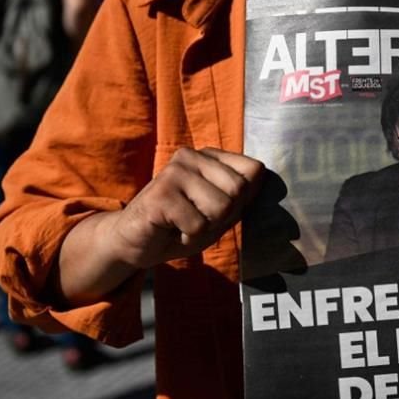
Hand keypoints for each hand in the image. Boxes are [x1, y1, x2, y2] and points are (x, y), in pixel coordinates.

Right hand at [108, 147, 263, 268]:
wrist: (133, 242)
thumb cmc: (181, 226)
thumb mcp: (220, 211)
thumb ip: (241, 196)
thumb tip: (264, 177)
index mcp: (208, 156)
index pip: (254, 170)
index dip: (243, 199)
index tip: (217, 209)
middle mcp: (191, 156)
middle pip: (239, 190)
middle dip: (224, 216)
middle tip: (198, 219)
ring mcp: (174, 172)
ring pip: (221, 207)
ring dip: (206, 227)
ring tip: (185, 224)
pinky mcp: (161, 194)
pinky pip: (198, 224)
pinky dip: (189, 237)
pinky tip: (172, 230)